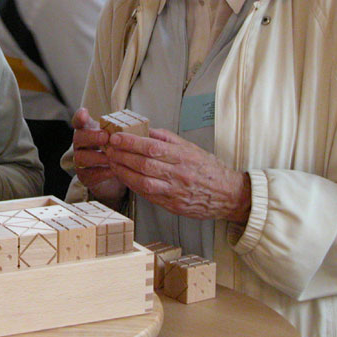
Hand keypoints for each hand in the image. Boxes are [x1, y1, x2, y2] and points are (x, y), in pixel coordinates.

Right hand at [71, 108, 126, 208]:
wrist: (112, 173)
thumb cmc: (115, 149)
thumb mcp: (118, 137)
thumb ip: (122, 130)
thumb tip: (143, 127)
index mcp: (88, 130)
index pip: (79, 121)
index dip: (80, 117)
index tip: (85, 113)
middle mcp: (81, 144)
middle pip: (78, 137)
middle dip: (92, 136)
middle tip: (105, 136)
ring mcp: (80, 160)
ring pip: (81, 157)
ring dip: (97, 157)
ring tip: (111, 156)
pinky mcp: (84, 176)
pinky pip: (89, 174)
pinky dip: (102, 172)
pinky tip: (113, 170)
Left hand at [104, 127, 250, 222]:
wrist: (229, 194)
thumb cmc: (208, 168)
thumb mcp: (190, 147)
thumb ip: (167, 138)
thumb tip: (145, 130)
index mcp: (183, 156)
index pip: (152, 147)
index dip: (131, 142)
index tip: (116, 137)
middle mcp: (179, 174)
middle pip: (145, 164)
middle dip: (123, 156)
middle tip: (108, 148)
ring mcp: (176, 192)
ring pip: (144, 182)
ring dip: (124, 172)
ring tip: (112, 162)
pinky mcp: (173, 205)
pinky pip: (149, 195)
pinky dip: (134, 185)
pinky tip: (124, 177)